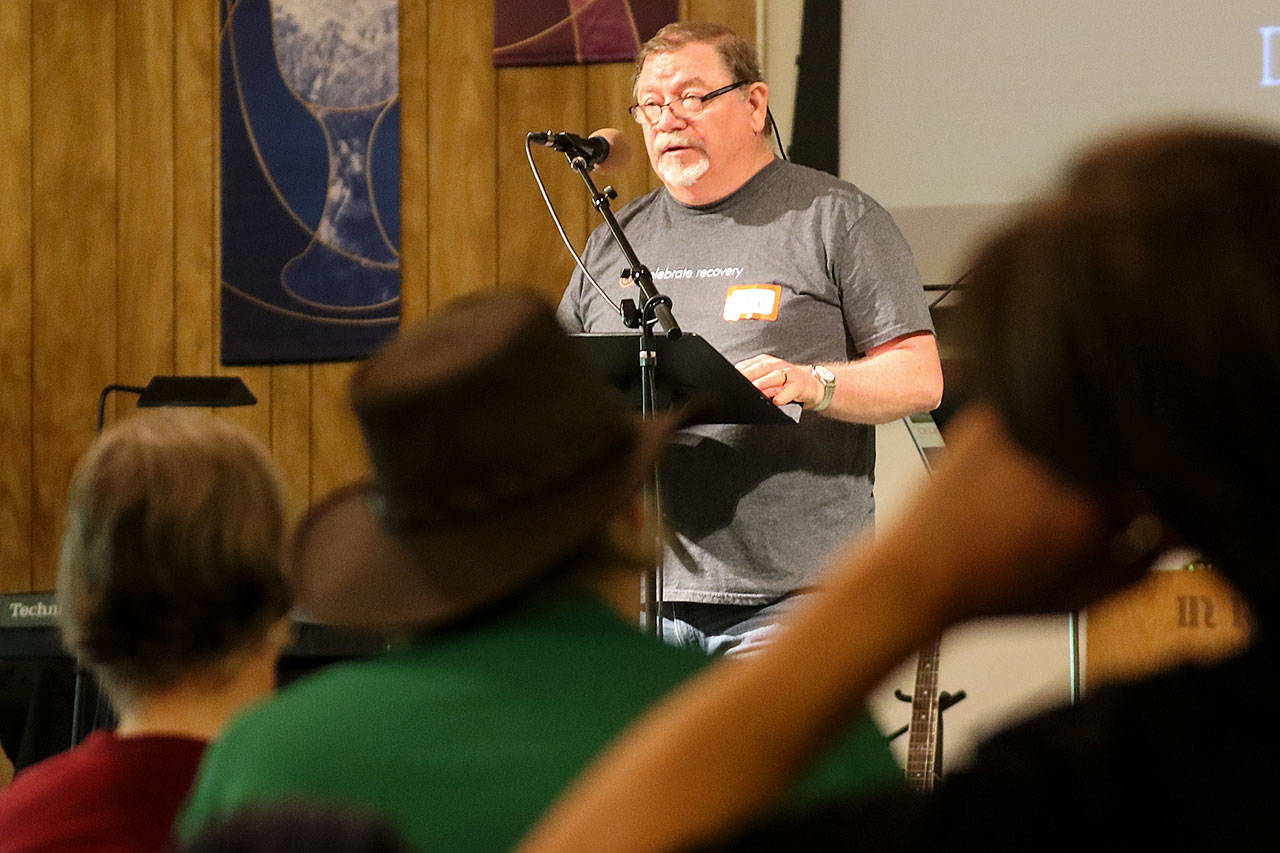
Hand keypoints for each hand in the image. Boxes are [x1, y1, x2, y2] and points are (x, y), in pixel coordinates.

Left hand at [735, 354, 819, 408]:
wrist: (811, 385)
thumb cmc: (786, 383)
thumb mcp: (769, 380)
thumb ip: (755, 381)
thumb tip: (737, 387)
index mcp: (767, 362)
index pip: (752, 364)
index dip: (741, 369)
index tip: (730, 375)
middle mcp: (778, 365)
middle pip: (762, 367)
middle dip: (750, 373)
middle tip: (739, 381)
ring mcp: (790, 374)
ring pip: (776, 376)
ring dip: (765, 382)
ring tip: (756, 388)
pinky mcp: (799, 385)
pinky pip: (790, 390)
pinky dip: (783, 396)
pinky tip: (776, 401)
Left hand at [870, 405, 1156, 623]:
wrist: (915, 575)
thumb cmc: (993, 594)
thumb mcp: (1078, 599)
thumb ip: (1139, 566)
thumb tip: (1173, 530)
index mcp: (1087, 511)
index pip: (1151, 490)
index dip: (1145, 508)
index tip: (1128, 521)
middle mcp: (1058, 465)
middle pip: (1116, 456)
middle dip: (1112, 480)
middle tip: (1079, 508)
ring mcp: (1021, 436)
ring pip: (1078, 434)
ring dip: (1076, 455)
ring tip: (1035, 496)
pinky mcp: (990, 421)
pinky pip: (1036, 418)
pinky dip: (1037, 437)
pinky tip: (1013, 472)